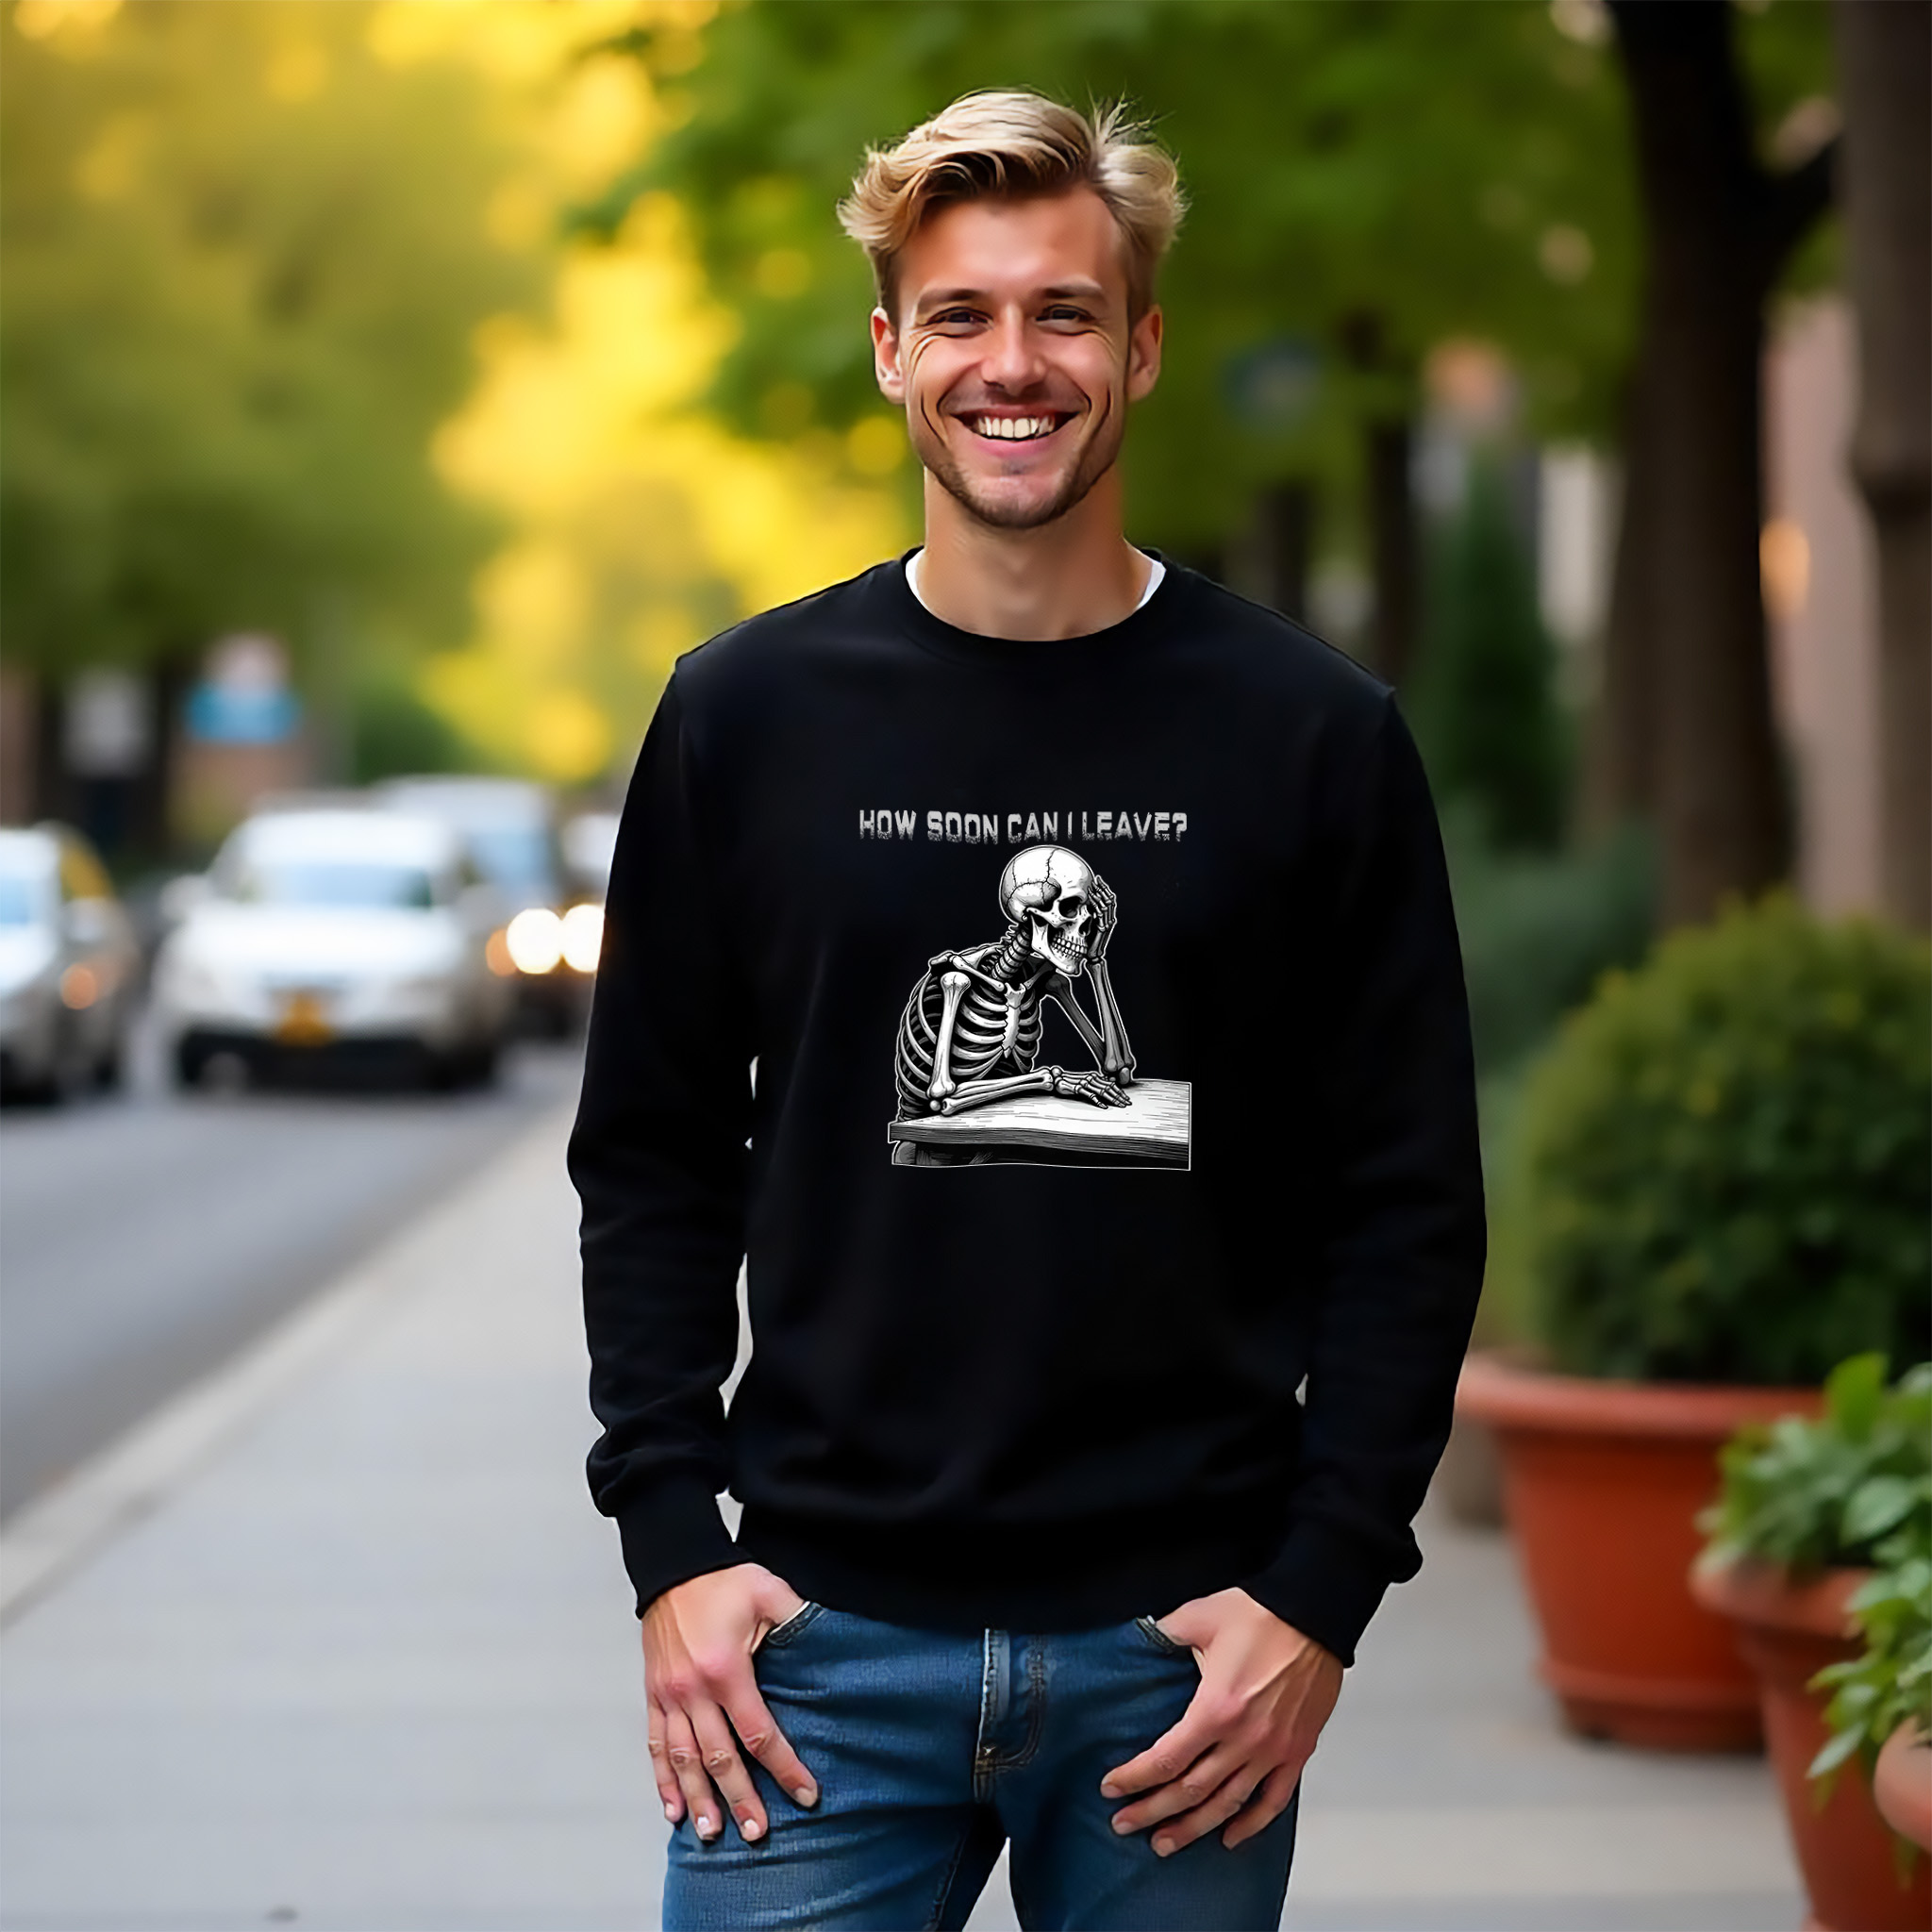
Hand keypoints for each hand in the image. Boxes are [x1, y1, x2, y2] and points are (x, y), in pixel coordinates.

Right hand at [643, 1563, 819, 1844]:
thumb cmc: (722, 1579)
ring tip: (713, 1834)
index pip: (759, 1732)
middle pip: (718, 1757)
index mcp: (726, 1669)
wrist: (672, 1566)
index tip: (806, 1794)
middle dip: (740, 1798)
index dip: (784, 1767)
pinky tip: (673, 1808)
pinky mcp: (654, 1694)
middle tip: (759, 1832)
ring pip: (683, 1760)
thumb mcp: (768, 1591)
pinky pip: (655, 1744)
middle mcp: (693, 1690)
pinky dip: (663, 1779)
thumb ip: (798, 1619)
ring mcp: (669, 1695)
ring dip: (698, 1799)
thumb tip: (831, 1638)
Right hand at [1053, 1068, 1129, 1108]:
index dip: (1120, 1092)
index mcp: (1095, 1076)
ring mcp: (1086, 1083)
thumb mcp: (1086, 1081)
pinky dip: (1098, 1101)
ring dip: (1113, 1099)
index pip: (1111, 1085)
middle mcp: (1092, 1078)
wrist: (1056, 1079)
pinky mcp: (1078, 1089)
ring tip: (1120, 1105)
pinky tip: (1104, 1106)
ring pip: (1103, 1092)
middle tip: (1128, 1104)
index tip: (1127, 1099)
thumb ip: (1097, 1083)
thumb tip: (1109, 1085)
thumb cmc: (1072, 1082)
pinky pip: (1091, 1095)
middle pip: (1109, 1088)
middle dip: (1120, 1096)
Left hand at [1090, 876, 1117, 959]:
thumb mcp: (1092, 924)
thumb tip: (1090, 905)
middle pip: (1110, 899)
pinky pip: (1100, 913)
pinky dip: (1096, 904)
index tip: (1098, 879)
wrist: (1094, 953)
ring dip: (1099, 894)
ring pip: (1106, 905)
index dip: (1105, 888)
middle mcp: (1111, 919)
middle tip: (1096, 879)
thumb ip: (1094, 915)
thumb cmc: (1091, 940)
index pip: (1110, 899)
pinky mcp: (1102, 928)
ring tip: (1093, 886)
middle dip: (1103, 888)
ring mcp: (1108, 923)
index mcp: (1109, 917)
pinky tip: (1091, 898)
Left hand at [1101, 1588, 1342, 1854]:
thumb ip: (1163, 1634)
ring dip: (1193, 1828)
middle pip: (1190, 1791)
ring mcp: (1273, 1751)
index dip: (1135, 1779)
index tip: (1111, 1788)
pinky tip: (1228, 1837)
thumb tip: (1138, 1639)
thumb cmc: (1260, 1614)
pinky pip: (1273, 1800)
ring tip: (1165, 1843)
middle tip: (1124, 1824)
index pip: (1166, 1759)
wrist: (1313, 1614)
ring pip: (1227, 1805)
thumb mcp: (1198, 1617)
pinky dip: (1250, 1825)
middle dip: (1151, 1811)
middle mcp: (1244, 1739)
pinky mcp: (1297, 1752)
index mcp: (1215, 1709)